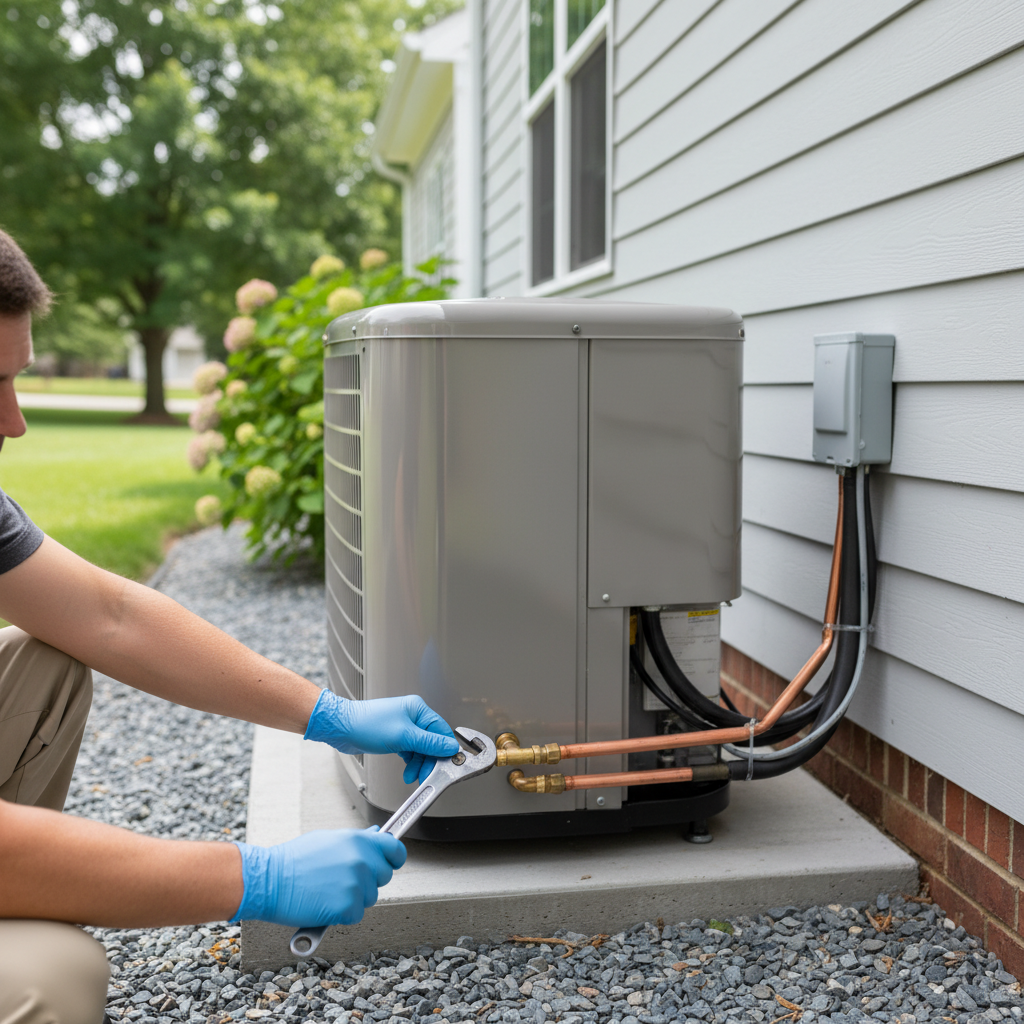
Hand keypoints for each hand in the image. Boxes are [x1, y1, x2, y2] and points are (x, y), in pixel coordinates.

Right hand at [231, 827, 405, 926]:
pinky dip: (341, 914)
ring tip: (327, 890)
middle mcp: (362, 860)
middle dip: (368, 880)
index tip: (390, 862)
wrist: (270, 880)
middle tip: (341, 880)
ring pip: (369, 897)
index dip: (394, 857)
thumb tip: (377, 836)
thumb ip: (356, 841)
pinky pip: (355, 915)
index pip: (395, 849)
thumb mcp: (328, 840)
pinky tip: (323, 904)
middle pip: (384, 876)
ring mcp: (356, 884)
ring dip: (354, 898)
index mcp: (359, 840)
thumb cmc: (294, 860)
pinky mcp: (347, 907)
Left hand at [304, 690, 459, 783]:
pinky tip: (408, 771)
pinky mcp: (395, 736)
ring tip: (413, 775)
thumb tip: (450, 746)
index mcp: (417, 709)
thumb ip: (429, 743)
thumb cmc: (367, 725)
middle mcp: (412, 716)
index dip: (445, 748)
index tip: (448, 764)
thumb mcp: (403, 737)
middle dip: (429, 760)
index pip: (441, 730)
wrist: (341, 728)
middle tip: (427, 774)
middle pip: (431, 741)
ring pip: (420, 748)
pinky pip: (410, 750)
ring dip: (418, 763)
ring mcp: (403, 726)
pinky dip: (410, 762)